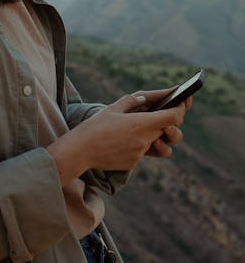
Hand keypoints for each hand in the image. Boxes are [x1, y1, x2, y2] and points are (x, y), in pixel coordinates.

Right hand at [47, 94, 186, 186]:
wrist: (80, 151)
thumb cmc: (95, 126)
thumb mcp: (113, 108)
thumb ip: (133, 101)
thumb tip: (146, 100)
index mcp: (141, 123)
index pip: (173, 117)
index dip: (180, 109)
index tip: (181, 102)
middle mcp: (144, 140)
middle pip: (169, 130)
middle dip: (168, 122)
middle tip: (161, 113)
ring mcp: (140, 153)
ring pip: (157, 142)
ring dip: (155, 135)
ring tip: (141, 129)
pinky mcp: (133, 163)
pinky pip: (143, 151)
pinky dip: (138, 144)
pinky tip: (122, 140)